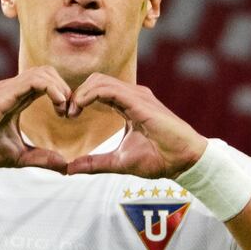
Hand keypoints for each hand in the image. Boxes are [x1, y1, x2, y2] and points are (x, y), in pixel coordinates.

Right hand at [0, 66, 69, 171]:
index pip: (45, 83)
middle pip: (47, 72)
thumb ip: (42, 159)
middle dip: (65, 88)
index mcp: (15, 100)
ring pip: (42, 72)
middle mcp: (12, 90)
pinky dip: (52, 89)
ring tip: (64, 110)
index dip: (62, 94)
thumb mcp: (19, 157)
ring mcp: (7, 90)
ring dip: (61, 88)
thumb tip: (65, 167)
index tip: (68, 116)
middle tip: (70, 112)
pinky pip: (34, 81)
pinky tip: (59, 105)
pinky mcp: (4, 94)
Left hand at [66, 73, 206, 178]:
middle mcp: (132, 96)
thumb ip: (95, 163)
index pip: (98, 89)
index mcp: (128, 105)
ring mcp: (137, 96)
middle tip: (67, 114)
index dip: (79, 98)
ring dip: (80, 94)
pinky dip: (90, 94)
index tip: (68, 116)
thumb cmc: (159, 159)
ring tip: (71, 112)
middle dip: (77, 93)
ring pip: (100, 80)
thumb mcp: (119, 162)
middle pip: (96, 80)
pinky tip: (80, 107)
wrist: (183, 162)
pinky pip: (108, 89)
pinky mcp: (139, 101)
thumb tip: (69, 169)